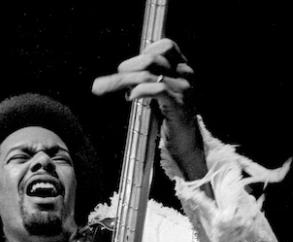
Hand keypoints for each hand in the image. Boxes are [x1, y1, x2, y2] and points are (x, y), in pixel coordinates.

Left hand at [91, 38, 207, 179]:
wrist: (188, 145)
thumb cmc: (171, 119)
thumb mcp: (162, 94)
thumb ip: (150, 79)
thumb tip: (124, 73)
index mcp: (183, 69)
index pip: (167, 46)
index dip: (145, 51)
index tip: (128, 67)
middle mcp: (186, 75)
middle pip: (152, 59)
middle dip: (127, 67)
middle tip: (111, 80)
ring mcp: (183, 89)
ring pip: (148, 74)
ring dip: (122, 81)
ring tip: (104, 88)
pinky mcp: (178, 105)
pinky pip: (158, 89)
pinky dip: (140, 90)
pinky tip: (130, 97)